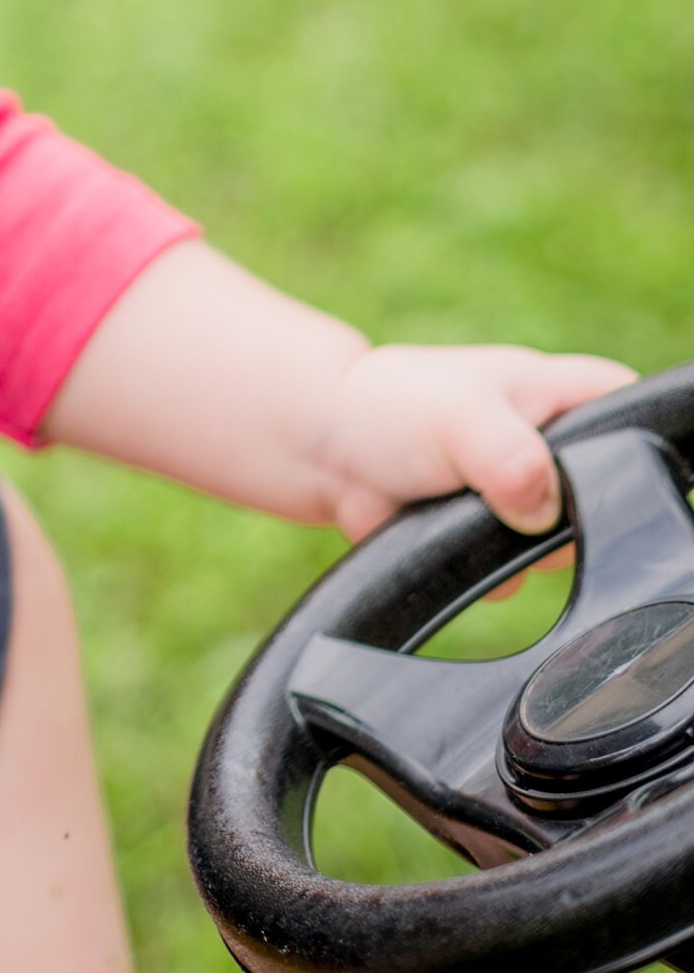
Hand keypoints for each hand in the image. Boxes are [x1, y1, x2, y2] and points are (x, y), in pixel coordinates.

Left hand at [310, 342, 637, 543]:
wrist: (330, 451)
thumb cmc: (393, 408)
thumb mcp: (459, 416)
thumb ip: (510, 456)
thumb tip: (540, 509)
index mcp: (570, 394)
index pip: (642, 416)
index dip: (635, 452)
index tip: (586, 478)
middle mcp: (560, 447)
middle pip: (612, 502)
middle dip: (567, 518)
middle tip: (507, 496)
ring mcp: (532, 497)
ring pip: (565, 549)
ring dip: (520, 550)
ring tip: (466, 509)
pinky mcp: (501, 541)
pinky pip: (521, 577)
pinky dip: (489, 574)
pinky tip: (450, 540)